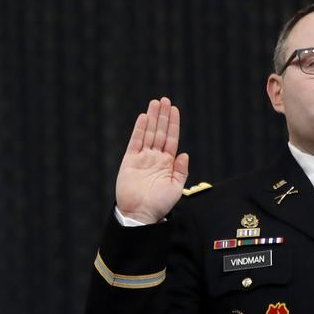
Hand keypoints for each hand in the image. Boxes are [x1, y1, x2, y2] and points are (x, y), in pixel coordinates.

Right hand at [115, 97, 186, 224]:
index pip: (171, 139)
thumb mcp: (176, 188)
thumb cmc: (159, 204)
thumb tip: (184, 153)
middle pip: (160, 132)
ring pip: (148, 133)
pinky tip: (144, 117)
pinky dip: (139, 129)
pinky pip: (135, 142)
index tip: (174, 110)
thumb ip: (181, 170)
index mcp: (167, 163)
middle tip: (165, 100)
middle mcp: (154, 158)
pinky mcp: (130, 161)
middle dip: (162, 116)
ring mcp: (142, 158)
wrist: (141, 214)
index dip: (173, 124)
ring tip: (155, 102)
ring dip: (152, 118)